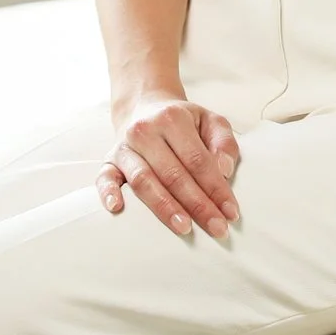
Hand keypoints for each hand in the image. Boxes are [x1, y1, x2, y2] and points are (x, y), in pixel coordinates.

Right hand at [95, 92, 242, 240]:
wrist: (145, 106)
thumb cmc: (181, 121)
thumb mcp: (210, 121)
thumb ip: (224, 142)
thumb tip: (224, 170)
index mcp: (173, 119)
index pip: (198, 160)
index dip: (216, 188)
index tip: (231, 212)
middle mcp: (145, 131)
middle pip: (173, 174)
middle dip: (198, 205)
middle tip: (216, 228)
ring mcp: (125, 147)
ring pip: (144, 180)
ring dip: (164, 207)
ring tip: (184, 227)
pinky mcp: (109, 160)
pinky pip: (104, 178)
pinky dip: (108, 193)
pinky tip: (117, 209)